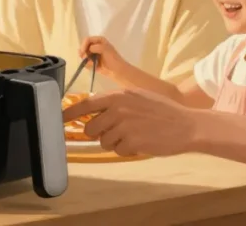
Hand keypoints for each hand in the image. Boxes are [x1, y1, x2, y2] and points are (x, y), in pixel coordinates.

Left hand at [61, 88, 204, 157]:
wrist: (187, 125)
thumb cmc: (163, 112)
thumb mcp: (138, 98)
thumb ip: (117, 103)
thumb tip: (94, 114)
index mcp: (119, 95)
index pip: (86, 104)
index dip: (69, 113)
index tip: (58, 118)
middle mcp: (118, 108)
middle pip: (90, 128)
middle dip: (100, 134)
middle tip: (117, 132)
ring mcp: (124, 125)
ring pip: (104, 141)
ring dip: (116, 143)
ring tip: (134, 136)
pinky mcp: (130, 142)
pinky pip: (118, 151)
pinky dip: (127, 150)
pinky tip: (141, 143)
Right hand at [79, 36, 125, 77]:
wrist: (116, 70)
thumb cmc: (112, 58)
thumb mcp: (105, 49)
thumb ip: (95, 47)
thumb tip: (88, 50)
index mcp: (99, 40)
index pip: (87, 40)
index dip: (84, 45)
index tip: (82, 52)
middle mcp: (95, 46)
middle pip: (84, 47)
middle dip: (84, 54)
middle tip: (86, 59)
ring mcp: (93, 54)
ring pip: (84, 56)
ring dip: (87, 60)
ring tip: (93, 64)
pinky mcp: (92, 62)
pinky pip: (86, 62)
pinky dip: (88, 65)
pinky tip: (94, 67)